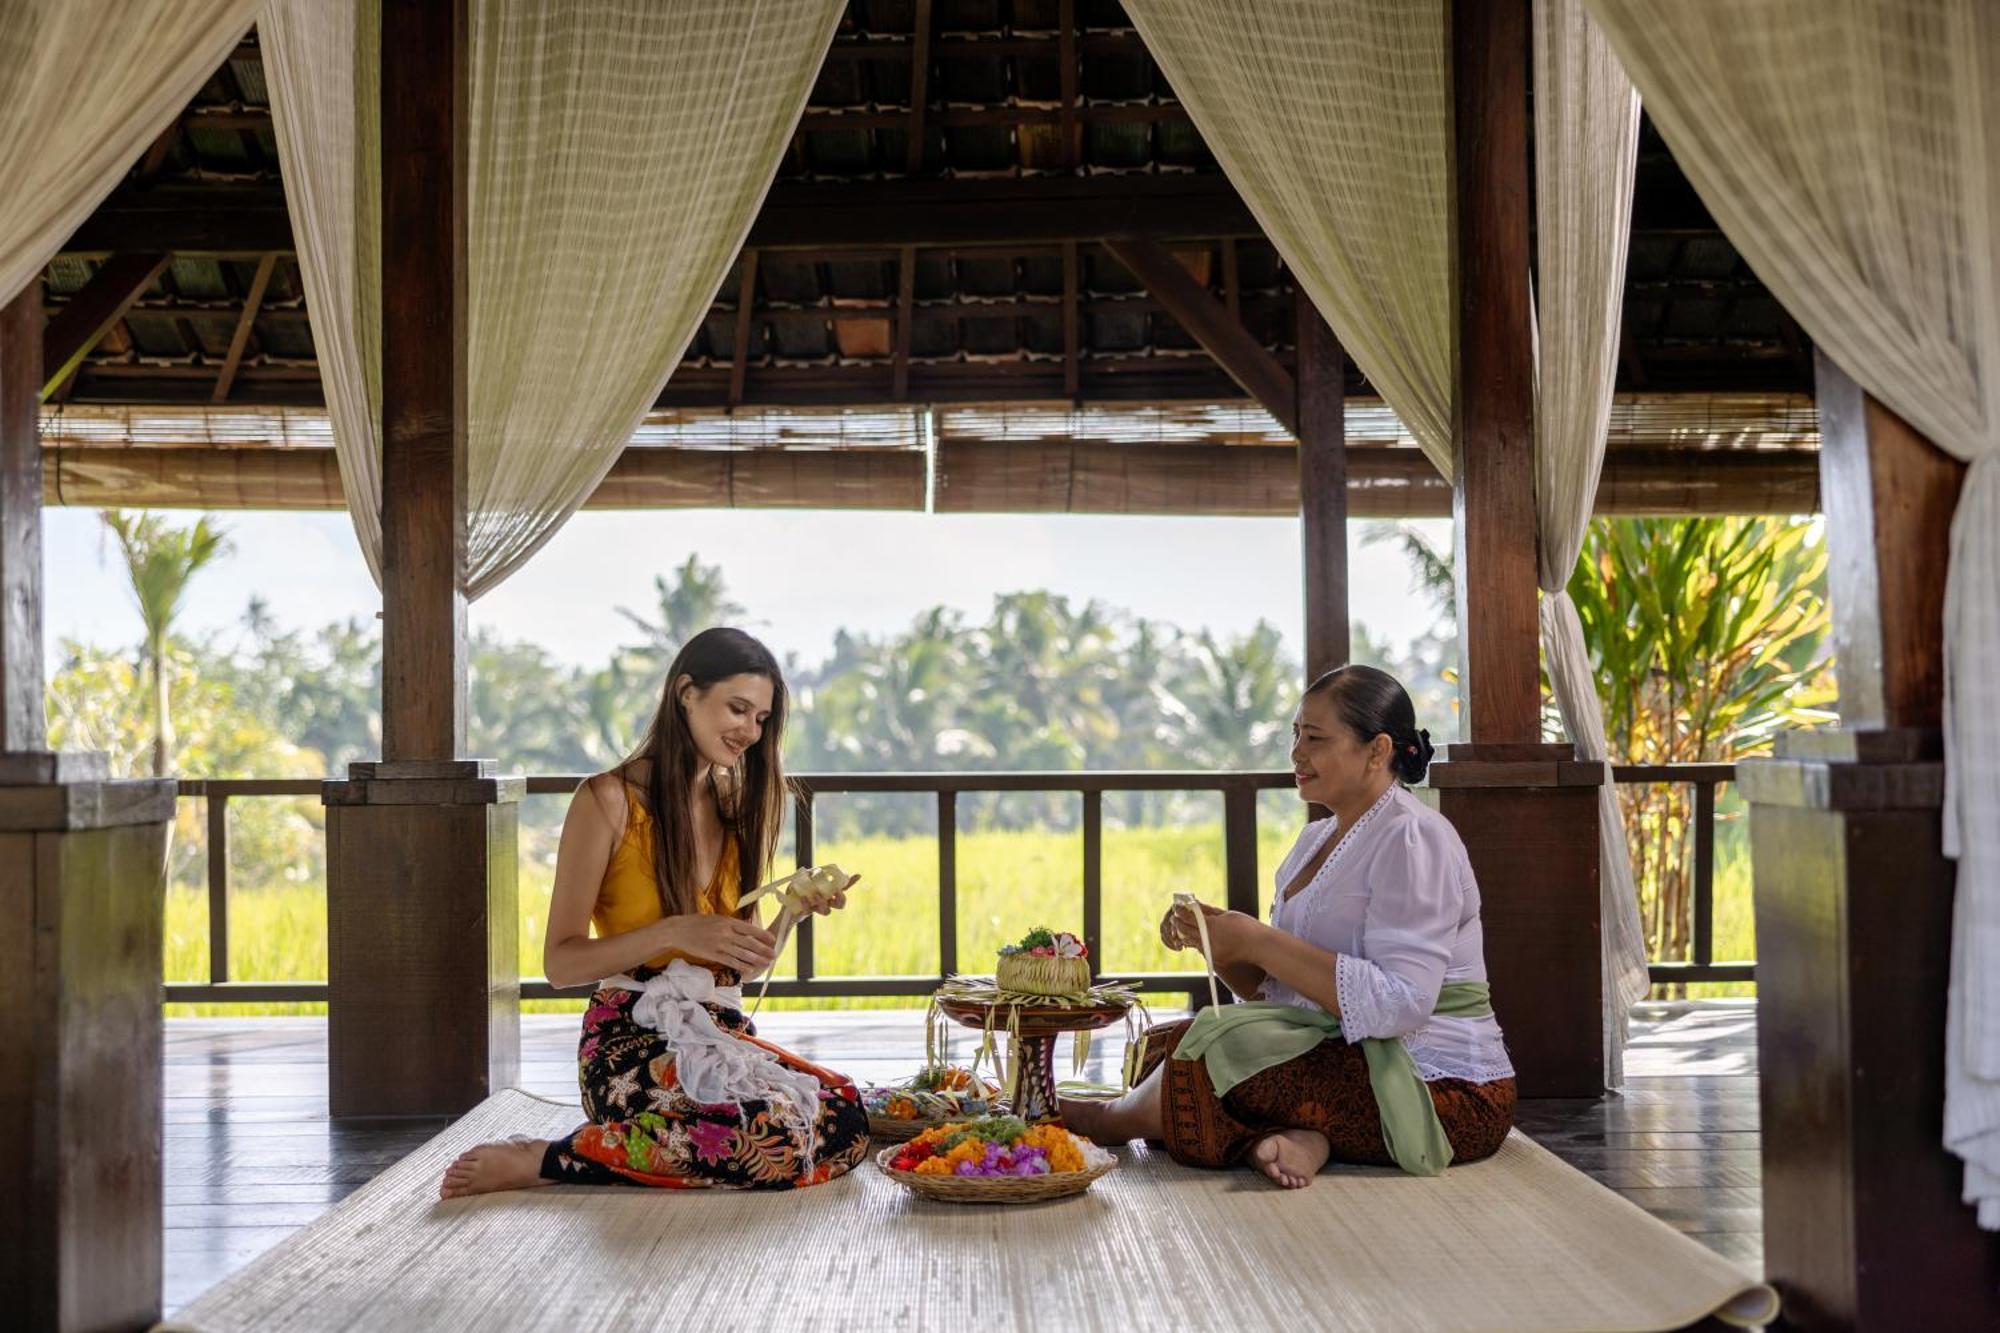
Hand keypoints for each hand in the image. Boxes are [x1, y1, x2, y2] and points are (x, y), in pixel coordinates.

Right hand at [663, 915, 778, 972]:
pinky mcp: (712, 954)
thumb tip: (748, 925)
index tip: (773, 940)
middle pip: (748, 943)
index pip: (749, 929)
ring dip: (755, 959)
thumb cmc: (698, 923)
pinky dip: (740, 965)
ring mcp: (719, 944)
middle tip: (774, 955)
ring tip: (766, 963)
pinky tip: (749, 969)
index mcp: (728, 922)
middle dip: (763, 950)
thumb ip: (732, 923)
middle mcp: (725, 933)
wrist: (679, 930)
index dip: (762, 935)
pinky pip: (730, 961)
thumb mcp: (717, 918)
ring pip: (741, 953)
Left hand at [795, 872, 858, 917]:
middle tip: (835, 892)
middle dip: (840, 898)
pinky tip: (803, 897)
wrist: (786, 902)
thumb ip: (817, 874)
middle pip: (841, 904)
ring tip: (815, 895)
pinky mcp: (806, 912)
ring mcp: (817, 908)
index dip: (851, 882)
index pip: (843, 888)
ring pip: (827, 911)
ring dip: (823, 902)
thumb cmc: (799, 887)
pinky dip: (806, 904)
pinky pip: (809, 910)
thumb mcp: (808, 876)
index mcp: (829, 891)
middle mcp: (826, 902)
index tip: (856, 875)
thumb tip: (821, 870)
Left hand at [1160, 899, 1259, 966]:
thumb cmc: (1246, 926)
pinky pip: (1201, 948)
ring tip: (1186, 925)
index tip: (1177, 908)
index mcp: (1211, 926)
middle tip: (1177, 917)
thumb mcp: (1226, 914)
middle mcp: (1209, 940)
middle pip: (1186, 931)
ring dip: (1186, 933)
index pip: (1189, 918)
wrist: (1259, 946)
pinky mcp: (1215, 959)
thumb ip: (1208, 911)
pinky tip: (1200, 935)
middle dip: (1179, 923)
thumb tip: (1195, 905)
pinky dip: (1197, 941)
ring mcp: (1211, 951)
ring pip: (1192, 941)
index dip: (1181, 912)